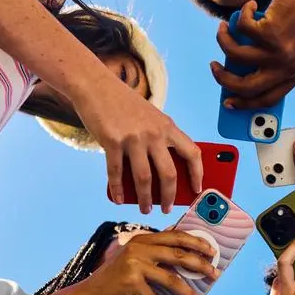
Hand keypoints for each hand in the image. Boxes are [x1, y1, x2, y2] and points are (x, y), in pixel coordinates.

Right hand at [70, 79, 201, 214]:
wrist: (96, 85)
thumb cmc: (123, 104)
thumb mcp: (150, 117)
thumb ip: (159, 140)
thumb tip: (161, 175)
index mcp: (168, 126)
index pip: (193, 152)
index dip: (198, 173)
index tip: (198, 189)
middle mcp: (154, 133)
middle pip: (169, 174)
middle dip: (169, 196)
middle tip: (167, 209)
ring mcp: (133, 138)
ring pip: (144, 179)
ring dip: (145, 199)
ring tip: (145, 209)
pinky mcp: (112, 142)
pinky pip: (117, 173)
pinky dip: (118, 189)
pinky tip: (119, 198)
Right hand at [74, 231, 218, 294]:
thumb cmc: (116, 280)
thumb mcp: (134, 258)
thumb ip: (155, 251)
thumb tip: (184, 246)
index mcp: (142, 239)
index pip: (175, 236)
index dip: (196, 242)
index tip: (211, 251)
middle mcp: (139, 248)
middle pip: (179, 255)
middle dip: (201, 265)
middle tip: (214, 274)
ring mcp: (134, 264)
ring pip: (171, 279)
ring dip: (188, 293)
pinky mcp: (131, 282)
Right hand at [210, 0, 294, 109]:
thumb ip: (280, 62)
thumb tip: (245, 72)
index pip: (268, 99)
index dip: (245, 104)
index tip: (228, 101)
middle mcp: (289, 67)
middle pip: (247, 86)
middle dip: (224, 79)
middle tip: (215, 67)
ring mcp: (280, 51)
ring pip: (235, 55)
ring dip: (223, 40)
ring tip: (224, 29)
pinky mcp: (270, 32)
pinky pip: (241, 29)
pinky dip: (241, 15)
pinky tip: (250, 6)